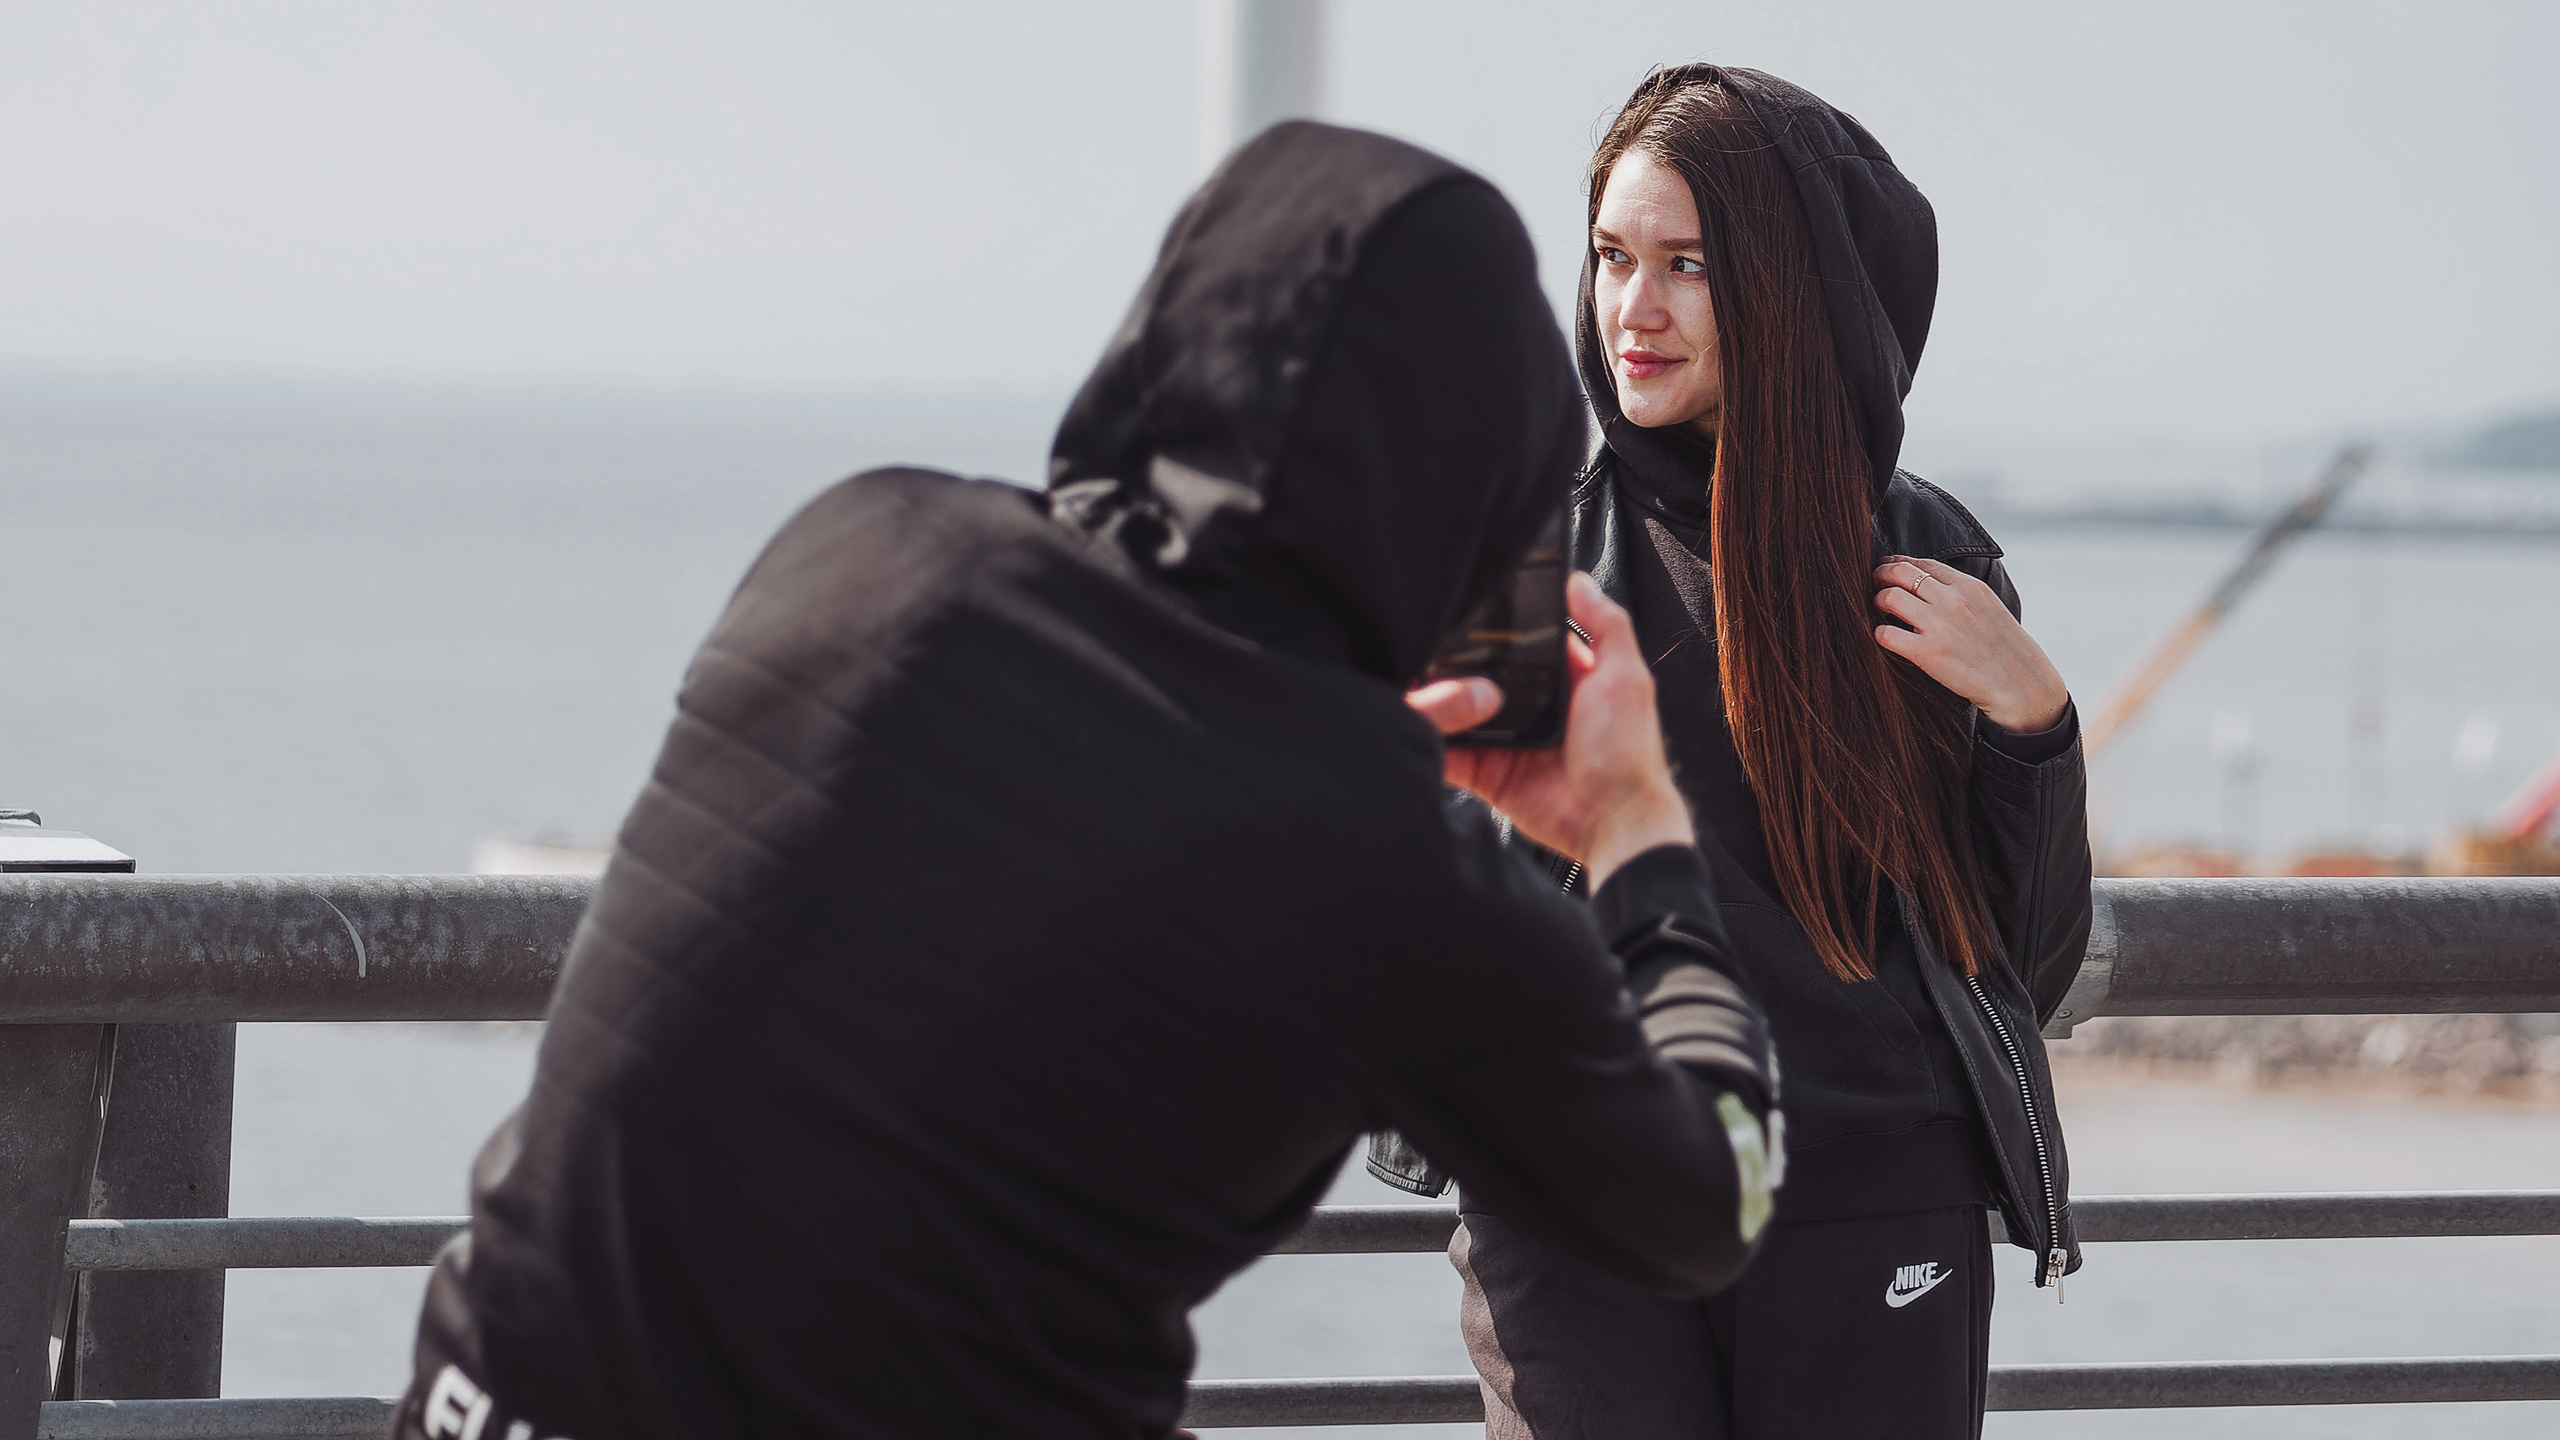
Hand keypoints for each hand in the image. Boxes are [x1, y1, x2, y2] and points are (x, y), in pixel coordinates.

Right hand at [1407, 573, 1693, 888]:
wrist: (1612, 821)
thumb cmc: (1628, 754)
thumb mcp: (1626, 677)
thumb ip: (1607, 626)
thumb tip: (1580, 582)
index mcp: (1568, 679)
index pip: (1527, 640)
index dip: (1503, 623)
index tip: (1474, 603)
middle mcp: (1535, 706)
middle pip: (1486, 673)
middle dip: (1459, 659)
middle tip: (1429, 641)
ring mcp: (1508, 739)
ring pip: (1462, 709)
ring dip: (1442, 696)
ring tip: (1412, 675)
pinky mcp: (1488, 772)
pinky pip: (1451, 753)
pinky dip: (1433, 738)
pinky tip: (1415, 719)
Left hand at [1872, 556, 2068, 732]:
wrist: (2021, 685)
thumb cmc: (2006, 650)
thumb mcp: (1990, 608)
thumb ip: (1962, 594)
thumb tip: (1930, 585)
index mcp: (1969, 587)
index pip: (1923, 563)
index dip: (1899, 563)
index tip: (1889, 570)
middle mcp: (1952, 601)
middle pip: (1900, 572)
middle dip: (1881, 575)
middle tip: (1876, 586)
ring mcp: (1939, 626)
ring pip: (1889, 597)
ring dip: (1877, 601)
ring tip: (1880, 611)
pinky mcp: (1928, 653)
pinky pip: (1886, 634)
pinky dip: (1879, 633)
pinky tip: (1884, 637)